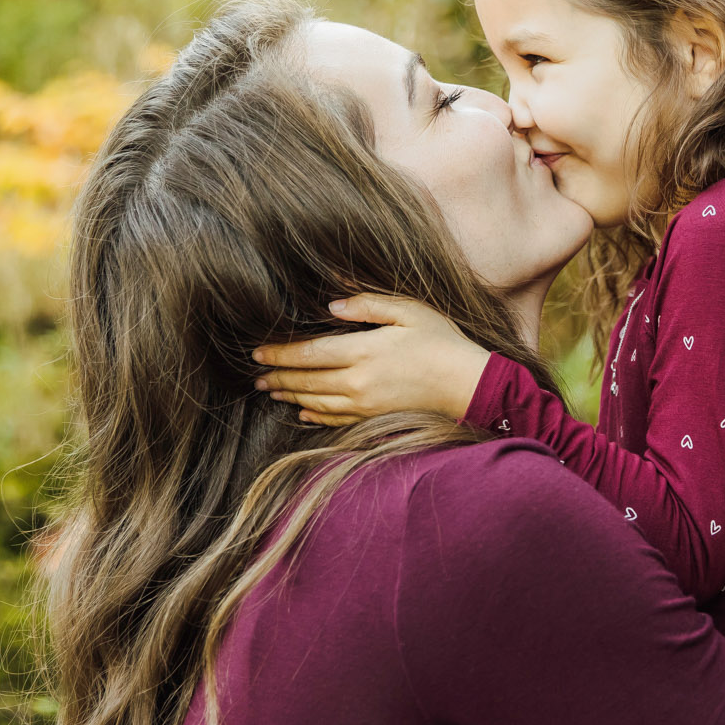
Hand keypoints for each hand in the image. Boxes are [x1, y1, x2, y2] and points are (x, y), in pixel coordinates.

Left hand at [252, 294, 492, 425]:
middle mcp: (358, 383)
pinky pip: (337, 419)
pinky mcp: (375, 417)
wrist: (468, 384)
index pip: (309, 354)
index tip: (258, 352)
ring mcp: (366, 404)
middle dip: (278, 377)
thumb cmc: (440, 341)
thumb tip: (330, 307)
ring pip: (316, 403)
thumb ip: (367, 305)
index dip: (280, 354)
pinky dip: (315, 416)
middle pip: (307, 381)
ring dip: (291, 396)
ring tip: (272, 391)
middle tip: (257, 376)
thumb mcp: (408, 310)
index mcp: (362, 352)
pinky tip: (304, 411)